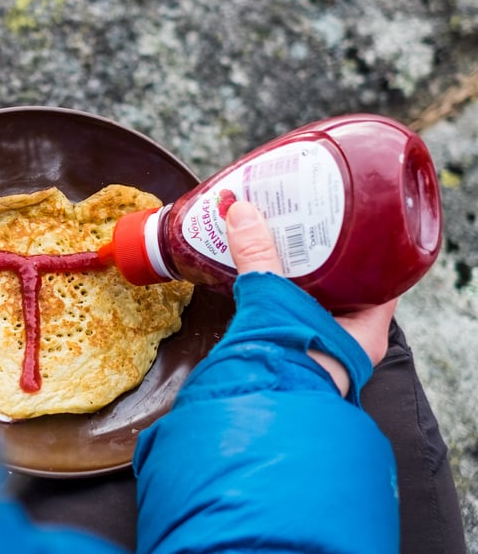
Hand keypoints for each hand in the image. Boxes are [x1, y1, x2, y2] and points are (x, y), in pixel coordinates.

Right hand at [225, 201, 394, 394]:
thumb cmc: (283, 365)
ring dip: (299, 282)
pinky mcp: (291, 356)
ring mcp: (319, 352)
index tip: (353, 227)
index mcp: (365, 332)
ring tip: (282, 247)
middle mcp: (347, 344)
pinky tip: (262, 280)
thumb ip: (257, 256)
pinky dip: (279, 300)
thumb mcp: (274, 299)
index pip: (382, 283)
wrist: (255, 412)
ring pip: (314, 307)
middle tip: (309, 229)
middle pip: (344, 291)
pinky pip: (290, 319)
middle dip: (326, 262)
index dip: (369, 253)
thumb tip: (242, 212)